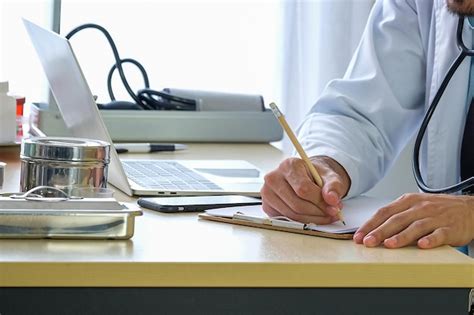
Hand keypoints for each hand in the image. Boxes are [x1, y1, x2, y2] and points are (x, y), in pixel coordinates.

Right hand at [260, 156, 350, 223]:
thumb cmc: (316, 176)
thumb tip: (332, 200)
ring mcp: (267, 193)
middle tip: (332, 213)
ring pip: (292, 215)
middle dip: (318, 213)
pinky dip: (303, 222)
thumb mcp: (330, 176)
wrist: (306, 177)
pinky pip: (286, 219)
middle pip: (297, 204)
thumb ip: (333, 186)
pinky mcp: (267, 206)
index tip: (334, 207)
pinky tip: (313, 217)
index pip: (303, 189)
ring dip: (312, 219)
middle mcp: (273, 178)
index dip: (320, 202)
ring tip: (325, 215)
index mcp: (288, 165)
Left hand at [353, 193, 473, 248]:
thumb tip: (372, 229)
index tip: (359, 235)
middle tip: (368, 242)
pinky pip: (438, 234)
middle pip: (396, 220)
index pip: (384, 212)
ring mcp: (435, 217)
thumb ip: (395, 215)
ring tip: (389, 245)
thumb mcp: (414, 205)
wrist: (468, 209)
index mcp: (407, 201)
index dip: (370, 224)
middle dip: (379, 231)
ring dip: (401, 236)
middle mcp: (419, 208)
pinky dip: (430, 240)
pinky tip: (422, 245)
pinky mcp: (449, 228)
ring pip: (415, 226)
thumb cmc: (436, 209)